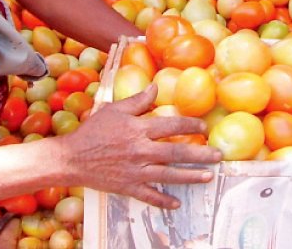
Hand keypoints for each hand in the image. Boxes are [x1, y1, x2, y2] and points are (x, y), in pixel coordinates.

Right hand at [55, 84, 221, 208]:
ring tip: (208, 177)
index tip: (203, 127)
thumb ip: (137, 100)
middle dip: (200, 154)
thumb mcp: (114, 109)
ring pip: (169, 175)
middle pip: (177, 152)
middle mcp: (140, 150)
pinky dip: (164, 200)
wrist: (73, 158)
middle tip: (218, 155)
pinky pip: (150, 196)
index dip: (190, 125)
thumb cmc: (93, 131)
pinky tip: (177, 203)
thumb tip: (156, 87)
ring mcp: (136, 171)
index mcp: (138, 129)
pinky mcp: (129, 187)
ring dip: (191, 177)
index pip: (171, 126)